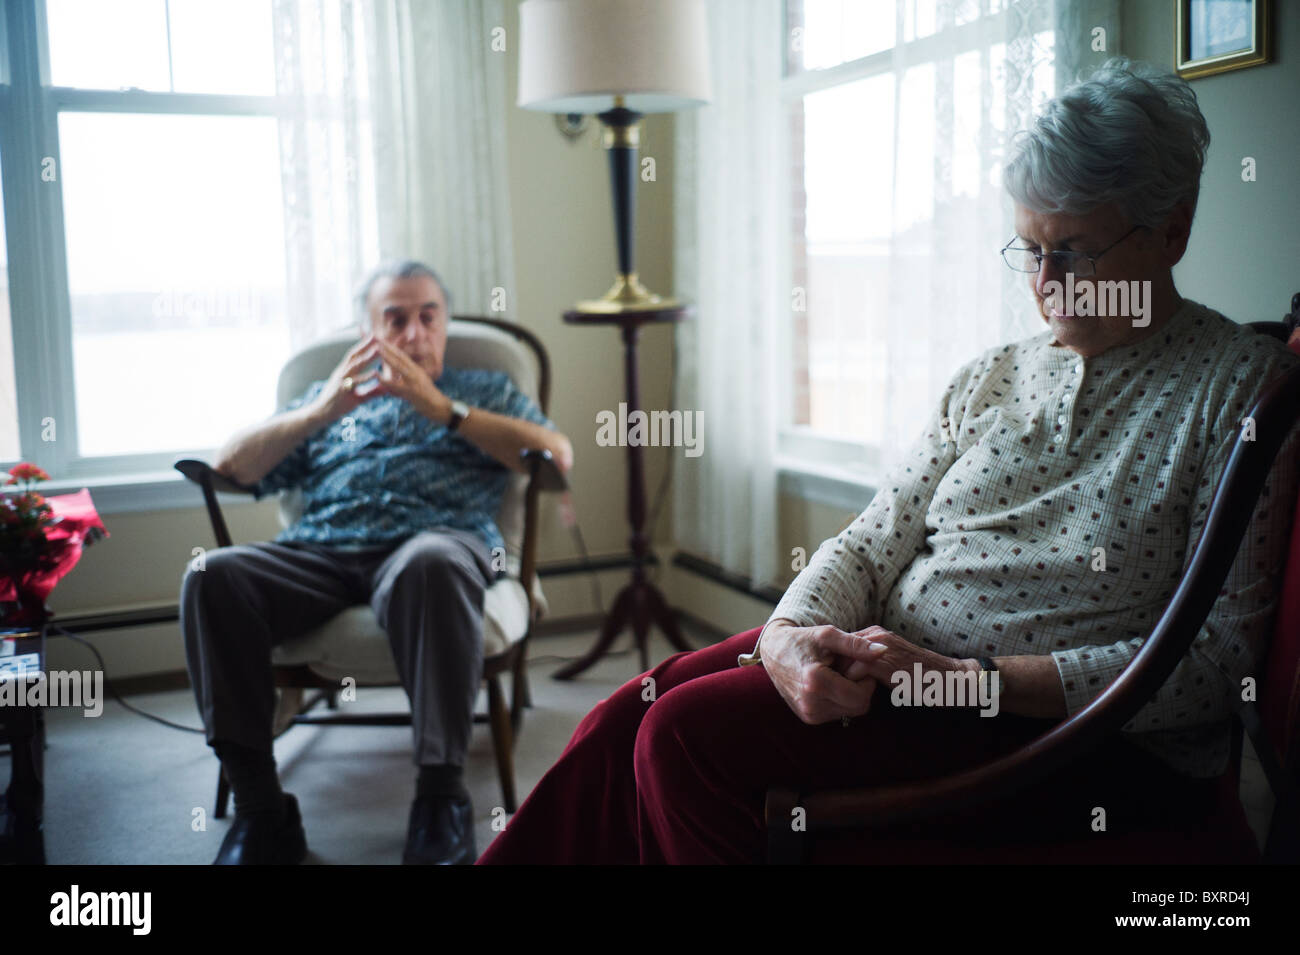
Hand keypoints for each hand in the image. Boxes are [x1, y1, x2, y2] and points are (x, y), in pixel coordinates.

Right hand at [315, 333, 385, 420]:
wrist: (320, 413)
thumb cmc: (337, 405)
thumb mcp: (357, 397)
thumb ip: (371, 392)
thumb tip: (385, 390)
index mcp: (343, 371)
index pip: (354, 354)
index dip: (363, 345)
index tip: (374, 336)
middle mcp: (341, 372)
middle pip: (355, 355)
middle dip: (366, 344)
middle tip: (378, 335)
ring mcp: (341, 380)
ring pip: (355, 365)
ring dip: (367, 356)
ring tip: (379, 349)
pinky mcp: (342, 389)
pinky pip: (356, 382)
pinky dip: (366, 377)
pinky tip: (376, 373)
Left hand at [373, 339, 449, 421]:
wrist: (438, 407)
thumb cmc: (427, 397)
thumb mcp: (419, 383)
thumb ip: (408, 376)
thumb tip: (396, 374)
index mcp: (416, 370)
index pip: (403, 355)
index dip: (393, 347)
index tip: (383, 340)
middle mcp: (415, 372)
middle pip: (401, 356)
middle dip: (389, 347)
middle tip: (378, 338)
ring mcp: (413, 381)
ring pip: (399, 366)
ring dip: (388, 357)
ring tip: (378, 349)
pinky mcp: (411, 391)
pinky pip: (395, 385)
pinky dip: (385, 380)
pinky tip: (377, 375)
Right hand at [760, 621, 879, 724]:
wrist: (774, 652)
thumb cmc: (802, 640)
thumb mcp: (828, 635)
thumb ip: (856, 645)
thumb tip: (883, 651)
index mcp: (815, 682)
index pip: (860, 696)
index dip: (866, 680)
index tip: (858, 664)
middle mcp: (810, 703)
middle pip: (858, 707)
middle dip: (860, 688)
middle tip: (849, 669)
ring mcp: (808, 713)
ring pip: (850, 711)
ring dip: (850, 695)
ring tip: (837, 675)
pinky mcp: (808, 718)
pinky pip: (838, 713)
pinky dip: (840, 700)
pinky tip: (830, 684)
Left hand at [837, 625, 977, 690]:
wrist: (949, 678)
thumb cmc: (920, 675)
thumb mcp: (890, 662)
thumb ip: (869, 662)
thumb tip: (844, 673)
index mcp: (875, 634)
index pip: (840, 646)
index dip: (836, 665)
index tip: (835, 682)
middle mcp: (875, 635)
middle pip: (837, 652)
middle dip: (834, 671)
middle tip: (836, 690)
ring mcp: (879, 648)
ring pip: (842, 662)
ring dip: (840, 680)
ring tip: (843, 696)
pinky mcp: (884, 663)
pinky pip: (853, 673)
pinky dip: (850, 687)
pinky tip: (856, 699)